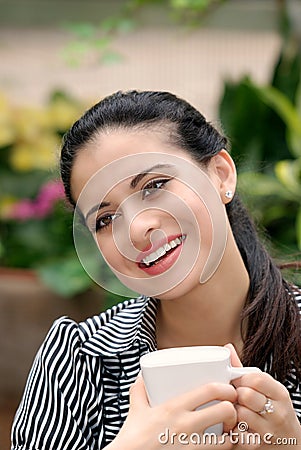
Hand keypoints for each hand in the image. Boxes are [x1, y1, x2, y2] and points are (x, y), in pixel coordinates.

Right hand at [108, 373, 237, 449]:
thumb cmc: (132, 439)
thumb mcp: (136, 410)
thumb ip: (140, 391)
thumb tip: (141, 377)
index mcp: (174, 407)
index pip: (210, 390)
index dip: (225, 388)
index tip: (228, 390)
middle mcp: (185, 426)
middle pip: (225, 411)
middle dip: (233, 410)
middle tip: (230, 411)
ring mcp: (191, 447)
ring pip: (227, 440)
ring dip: (231, 435)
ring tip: (228, 433)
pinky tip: (221, 448)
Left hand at [226, 344, 300, 448]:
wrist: (289, 445)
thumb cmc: (273, 412)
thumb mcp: (267, 390)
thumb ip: (245, 370)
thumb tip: (227, 347)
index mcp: (280, 394)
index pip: (257, 378)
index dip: (242, 379)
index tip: (239, 383)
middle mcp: (278, 413)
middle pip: (246, 395)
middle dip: (236, 395)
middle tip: (235, 399)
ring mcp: (270, 431)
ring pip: (240, 413)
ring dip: (232, 412)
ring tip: (235, 412)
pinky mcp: (258, 445)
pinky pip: (236, 433)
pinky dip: (231, 430)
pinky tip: (235, 427)